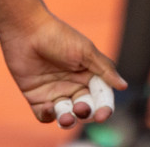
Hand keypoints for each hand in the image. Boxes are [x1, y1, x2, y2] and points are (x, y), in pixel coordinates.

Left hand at [0, 0, 125, 127]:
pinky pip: (44, 115)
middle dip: (85, 113)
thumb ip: (104, 69)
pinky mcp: (36, 96)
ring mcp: (54, 92)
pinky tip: (47, 106)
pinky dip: (48, 116)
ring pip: (67, 116)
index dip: (104, 108)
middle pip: (85, 110)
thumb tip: (123, 86)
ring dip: (69, 120)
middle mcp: (73, 86)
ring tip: (67, 117)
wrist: (25, 28)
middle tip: (80, 108)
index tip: (102, 114)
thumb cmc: (57, 35)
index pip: (101, 98)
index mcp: (88, 76)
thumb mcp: (85, 50)